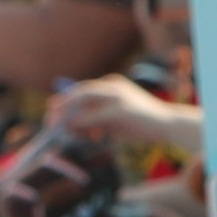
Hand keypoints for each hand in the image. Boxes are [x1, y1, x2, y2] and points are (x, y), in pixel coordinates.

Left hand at [52, 76, 189, 149]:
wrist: (167, 125)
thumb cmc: (141, 124)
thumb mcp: (115, 121)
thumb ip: (95, 121)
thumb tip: (72, 127)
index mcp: (112, 85)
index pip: (83, 90)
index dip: (66, 99)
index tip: (53, 108)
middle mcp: (113, 87)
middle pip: (80, 92)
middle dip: (62, 104)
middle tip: (48, 117)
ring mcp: (117, 97)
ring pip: (84, 101)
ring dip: (68, 114)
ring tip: (57, 127)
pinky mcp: (121, 110)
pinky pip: (94, 116)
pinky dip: (81, 123)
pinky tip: (75, 131)